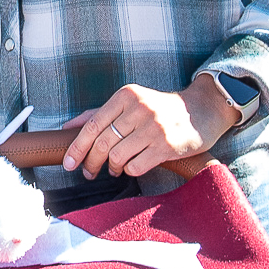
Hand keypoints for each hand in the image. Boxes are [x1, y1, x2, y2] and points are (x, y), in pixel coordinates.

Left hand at [62, 74, 241, 180]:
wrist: (201, 111)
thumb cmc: (159, 108)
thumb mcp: (130, 102)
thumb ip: (99, 113)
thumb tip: (67, 128)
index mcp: (126, 95)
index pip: (92, 125)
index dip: (76, 147)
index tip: (68, 163)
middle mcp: (139, 109)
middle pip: (102, 142)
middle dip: (90, 162)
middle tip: (88, 172)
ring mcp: (154, 128)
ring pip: (117, 156)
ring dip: (111, 168)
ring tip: (113, 170)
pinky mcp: (166, 146)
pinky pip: (136, 166)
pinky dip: (129, 171)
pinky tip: (131, 167)